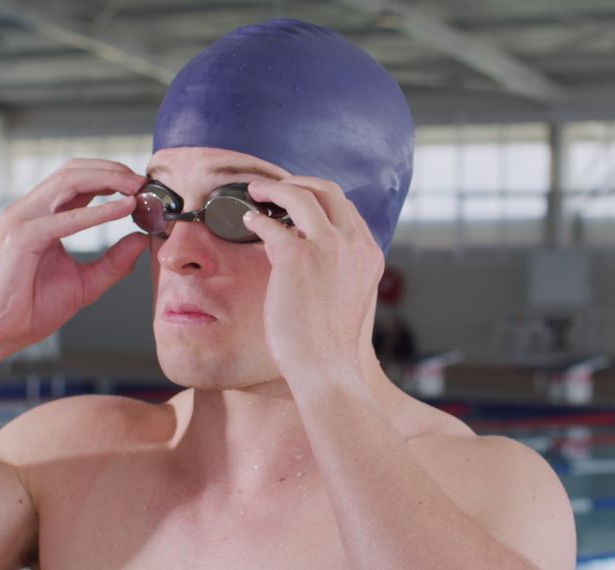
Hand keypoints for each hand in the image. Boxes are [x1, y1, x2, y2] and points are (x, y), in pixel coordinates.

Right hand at [0, 159, 148, 356]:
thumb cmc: (29, 309)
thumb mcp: (85, 283)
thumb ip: (114, 262)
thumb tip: (142, 240)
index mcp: (41, 217)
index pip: (77, 180)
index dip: (111, 177)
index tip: (142, 187)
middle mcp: (29, 211)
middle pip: (73, 172)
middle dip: (112, 170)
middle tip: (143, 181)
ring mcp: (21, 220)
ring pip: (68, 181)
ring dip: (108, 180)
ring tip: (136, 188)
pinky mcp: (20, 238)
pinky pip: (65, 218)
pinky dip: (98, 211)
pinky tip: (124, 209)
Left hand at [242, 176, 384, 381]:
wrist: (326, 367)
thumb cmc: (330, 344)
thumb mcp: (347, 297)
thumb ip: (333, 268)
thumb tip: (298, 245)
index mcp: (368, 254)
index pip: (347, 209)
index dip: (320, 199)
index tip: (299, 201)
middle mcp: (354, 244)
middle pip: (329, 191)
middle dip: (299, 182)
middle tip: (275, 188)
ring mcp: (328, 247)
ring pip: (300, 195)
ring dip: (274, 188)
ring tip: (255, 191)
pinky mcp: (297, 256)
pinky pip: (271, 223)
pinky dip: (256, 218)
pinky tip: (246, 222)